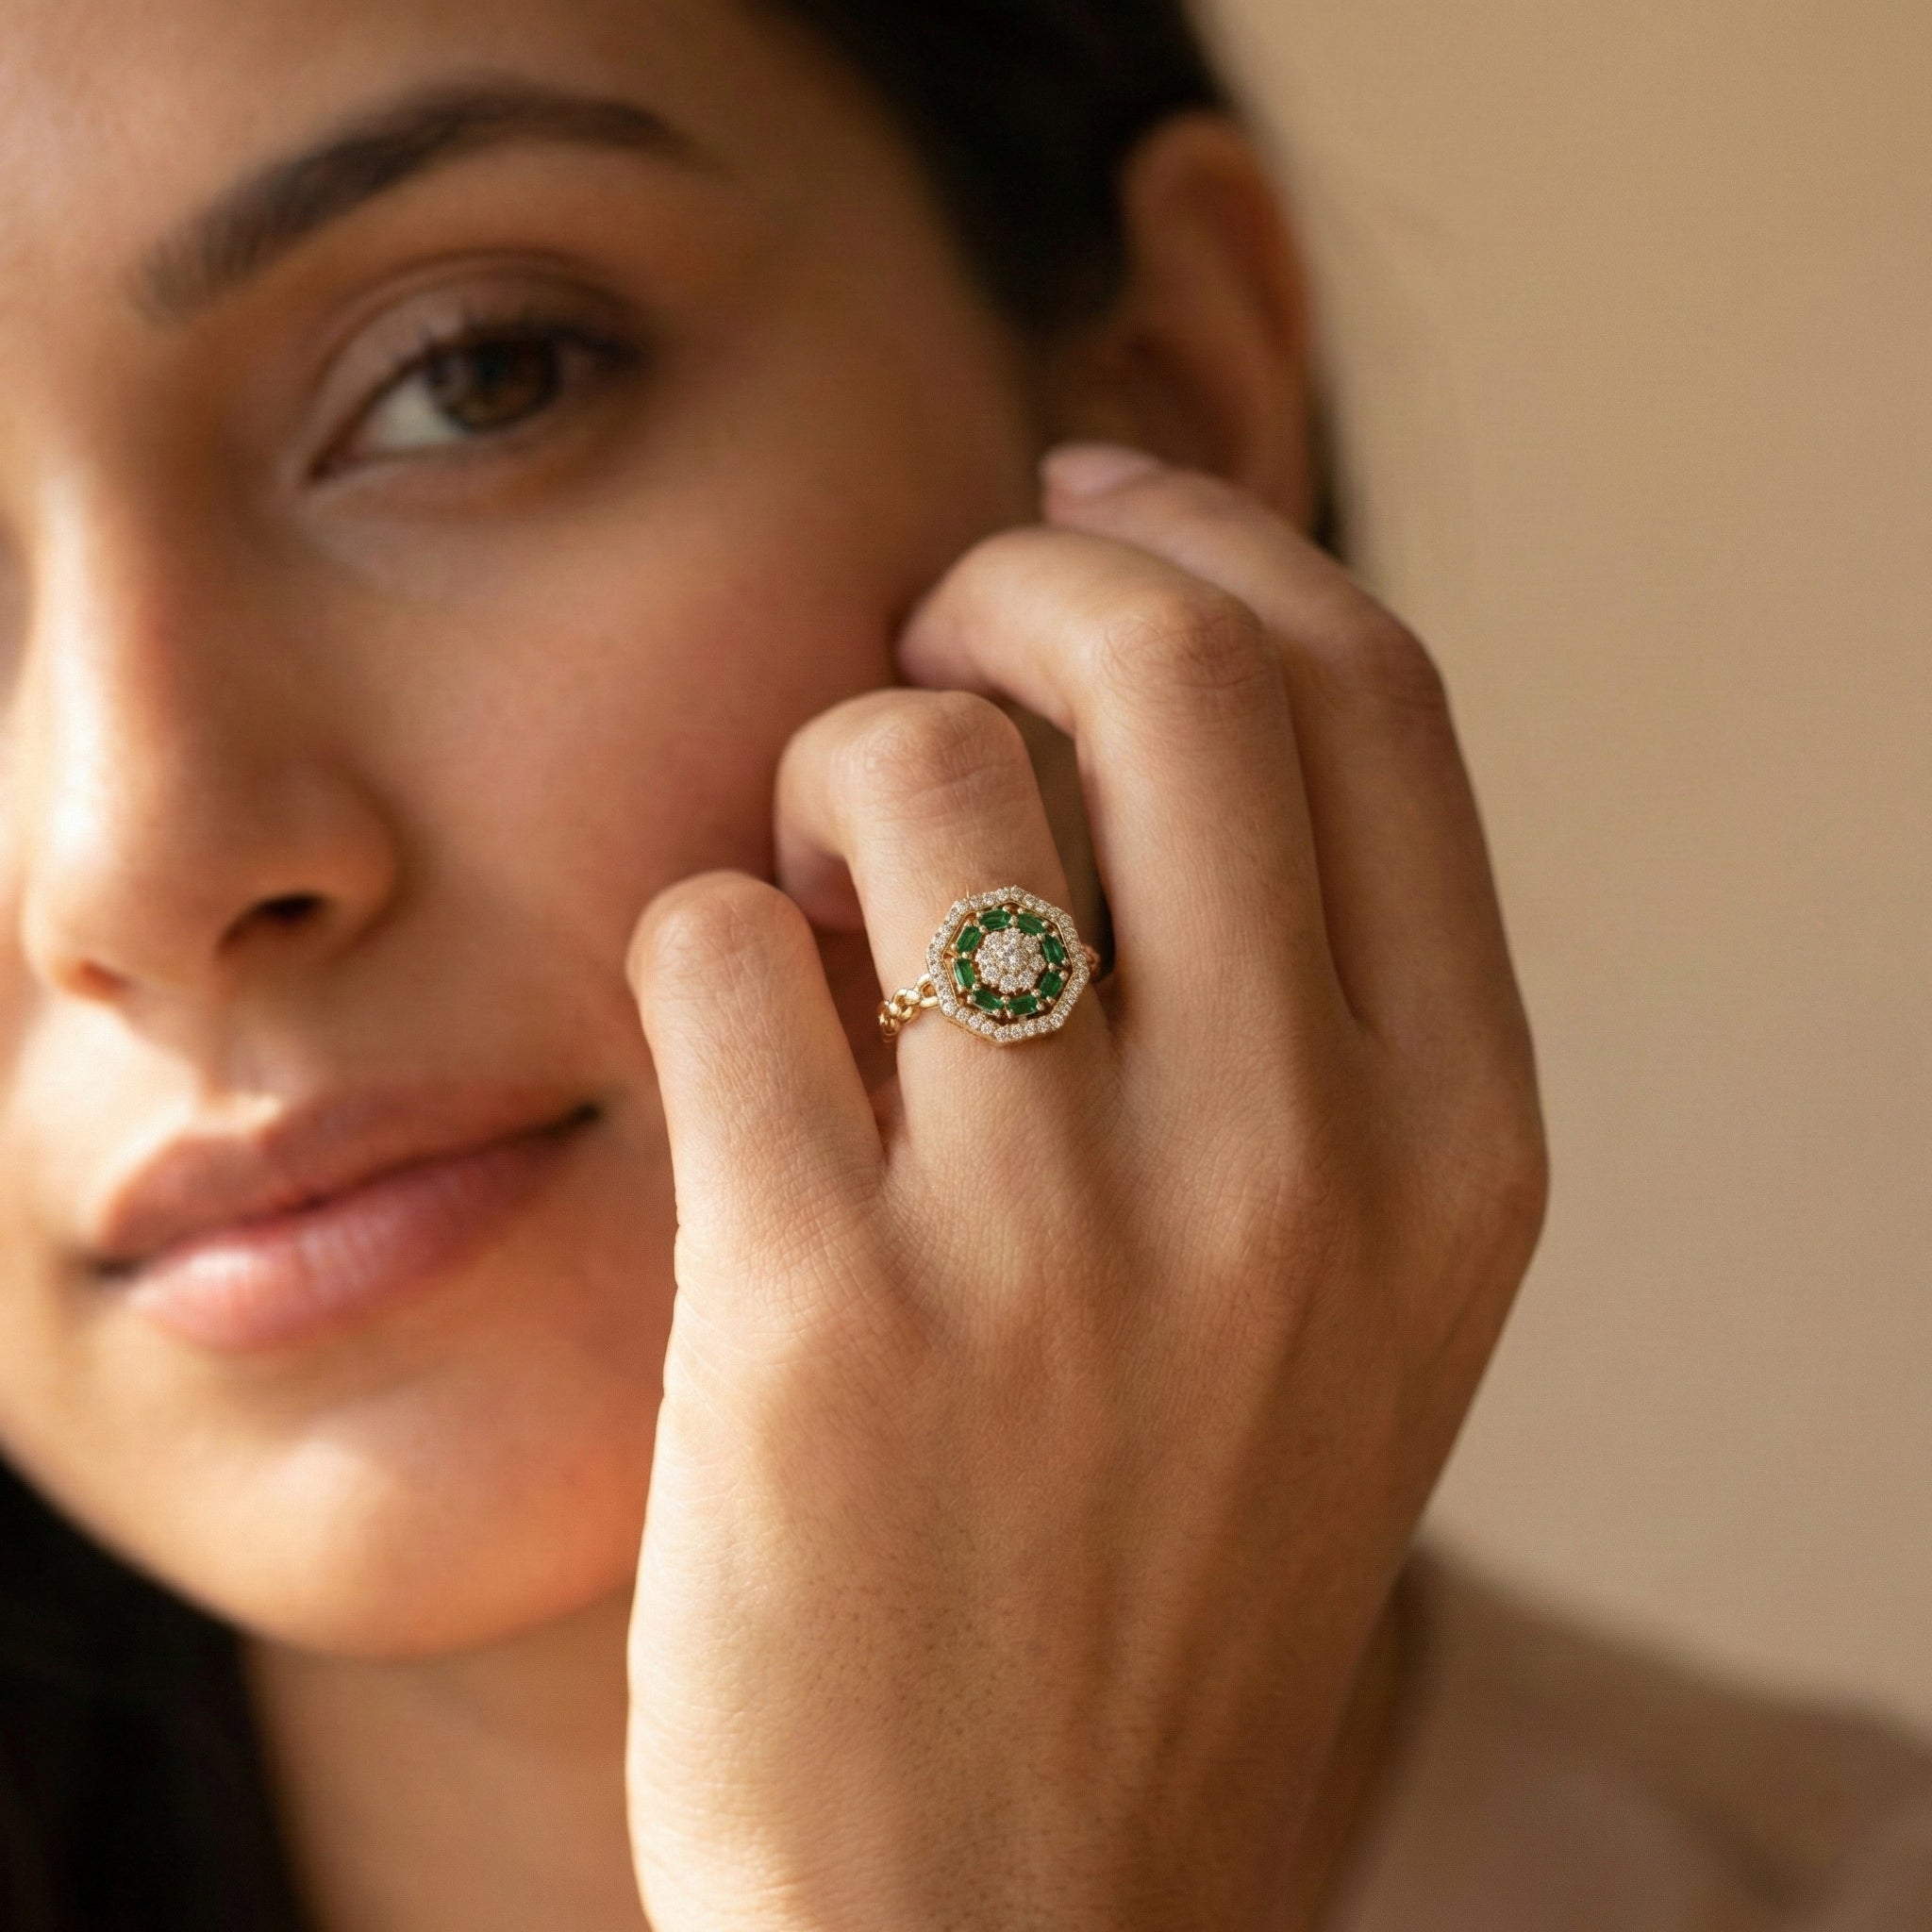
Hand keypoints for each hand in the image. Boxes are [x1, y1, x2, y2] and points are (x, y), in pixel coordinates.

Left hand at [623, 448, 1546, 1930]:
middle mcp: (1297, 1162)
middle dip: (1008, 579)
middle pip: (1162, 662)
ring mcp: (1060, 1241)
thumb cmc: (1159, 1564)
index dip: (1205, 541)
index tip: (1077, 513)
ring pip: (912, 768)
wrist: (1013, 1914)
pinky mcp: (822, 1318)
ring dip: (831, 770)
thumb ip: (1302, 1001)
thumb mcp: (1342, 1291)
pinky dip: (699, 941)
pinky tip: (732, 1045)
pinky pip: (714, 942)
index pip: (1365, 688)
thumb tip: (1139, 685)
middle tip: (924, 638)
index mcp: (1457, 1138)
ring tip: (822, 892)